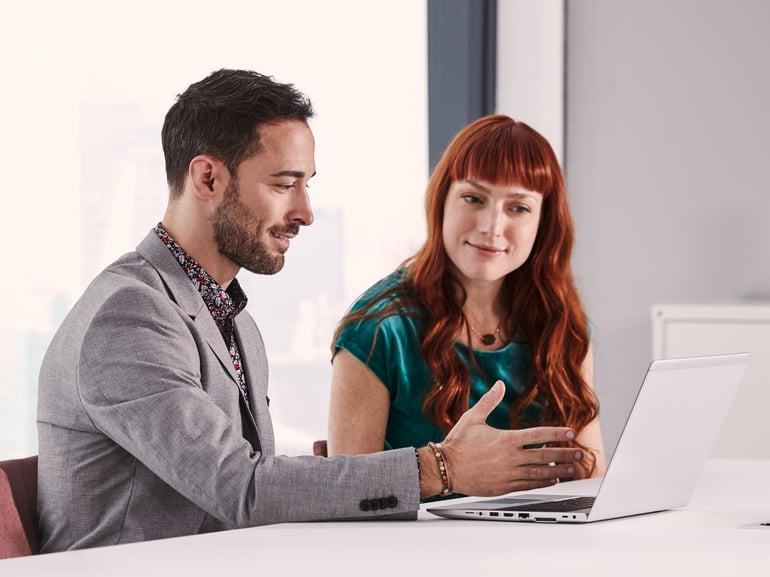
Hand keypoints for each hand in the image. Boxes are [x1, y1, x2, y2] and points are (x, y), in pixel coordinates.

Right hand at [437, 380, 581, 496]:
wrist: (445, 468)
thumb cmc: (458, 443)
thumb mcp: (472, 417)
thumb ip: (489, 401)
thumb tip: (499, 384)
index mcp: (506, 439)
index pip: (539, 435)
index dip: (557, 434)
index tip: (571, 433)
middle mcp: (510, 457)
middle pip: (545, 455)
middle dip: (565, 454)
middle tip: (580, 454)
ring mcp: (509, 474)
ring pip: (540, 473)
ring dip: (558, 470)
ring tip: (572, 469)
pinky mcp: (504, 487)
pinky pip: (529, 485)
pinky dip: (543, 483)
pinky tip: (552, 480)